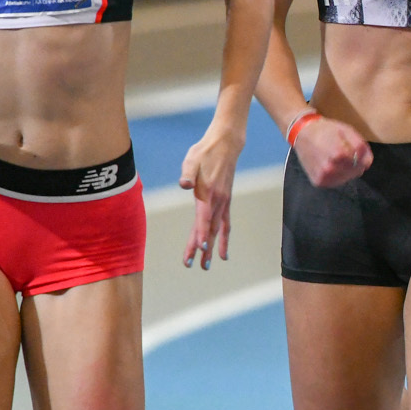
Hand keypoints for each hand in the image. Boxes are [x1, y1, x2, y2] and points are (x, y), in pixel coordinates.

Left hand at [178, 124, 245, 269]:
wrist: (226, 144)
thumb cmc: (205, 151)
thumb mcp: (192, 159)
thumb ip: (187, 173)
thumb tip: (184, 184)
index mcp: (208, 193)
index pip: (204, 218)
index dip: (200, 234)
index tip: (199, 249)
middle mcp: (218, 201)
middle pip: (209, 229)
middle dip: (201, 248)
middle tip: (194, 265)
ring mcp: (224, 202)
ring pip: (217, 230)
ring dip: (212, 248)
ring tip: (207, 265)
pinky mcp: (225, 201)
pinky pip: (225, 224)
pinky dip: (223, 238)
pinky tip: (222, 252)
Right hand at [293, 112, 372, 187]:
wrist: (303, 133)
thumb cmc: (326, 130)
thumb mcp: (347, 130)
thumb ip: (361, 146)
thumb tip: (368, 163)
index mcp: (339, 155)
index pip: (362, 164)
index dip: (361, 156)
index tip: (353, 149)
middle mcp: (330, 169)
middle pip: (355, 173)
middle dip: (355, 164)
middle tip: (344, 153)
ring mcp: (323, 177)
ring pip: (346, 179)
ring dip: (346, 170)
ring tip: (337, 158)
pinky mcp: (318, 182)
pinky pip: (335, 182)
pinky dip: (337, 175)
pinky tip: (331, 165)